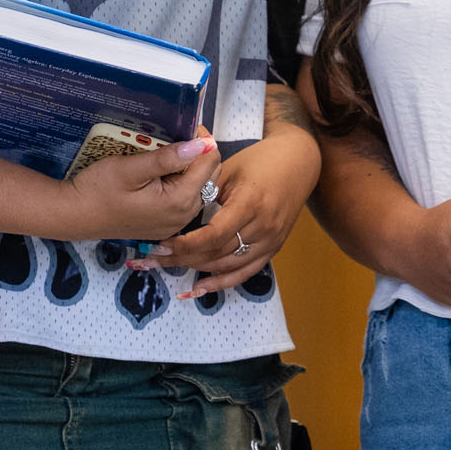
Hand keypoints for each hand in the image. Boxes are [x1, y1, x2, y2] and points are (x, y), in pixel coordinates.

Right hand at [60, 134, 221, 242]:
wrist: (75, 215)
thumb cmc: (98, 191)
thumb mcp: (131, 168)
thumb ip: (167, 158)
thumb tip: (200, 144)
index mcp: (179, 201)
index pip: (209, 162)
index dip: (202, 140)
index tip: (186, 126)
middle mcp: (183, 216)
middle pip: (208, 175)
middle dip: (197, 154)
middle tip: (173, 137)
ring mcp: (174, 223)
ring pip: (198, 187)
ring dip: (189, 168)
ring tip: (165, 154)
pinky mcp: (165, 224)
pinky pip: (184, 199)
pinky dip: (179, 183)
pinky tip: (159, 174)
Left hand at [137, 128, 321, 297]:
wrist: (298, 163)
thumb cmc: (259, 161)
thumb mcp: (228, 169)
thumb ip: (204, 190)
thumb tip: (174, 208)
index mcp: (249, 203)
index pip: (213, 235)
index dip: (185, 245)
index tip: (161, 244)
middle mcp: (263, 227)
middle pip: (216, 253)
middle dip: (181, 258)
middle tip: (153, 257)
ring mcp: (270, 240)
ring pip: (227, 266)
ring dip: (195, 269)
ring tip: (167, 266)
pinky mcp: (273, 248)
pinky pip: (245, 272)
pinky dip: (220, 282)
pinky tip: (198, 289)